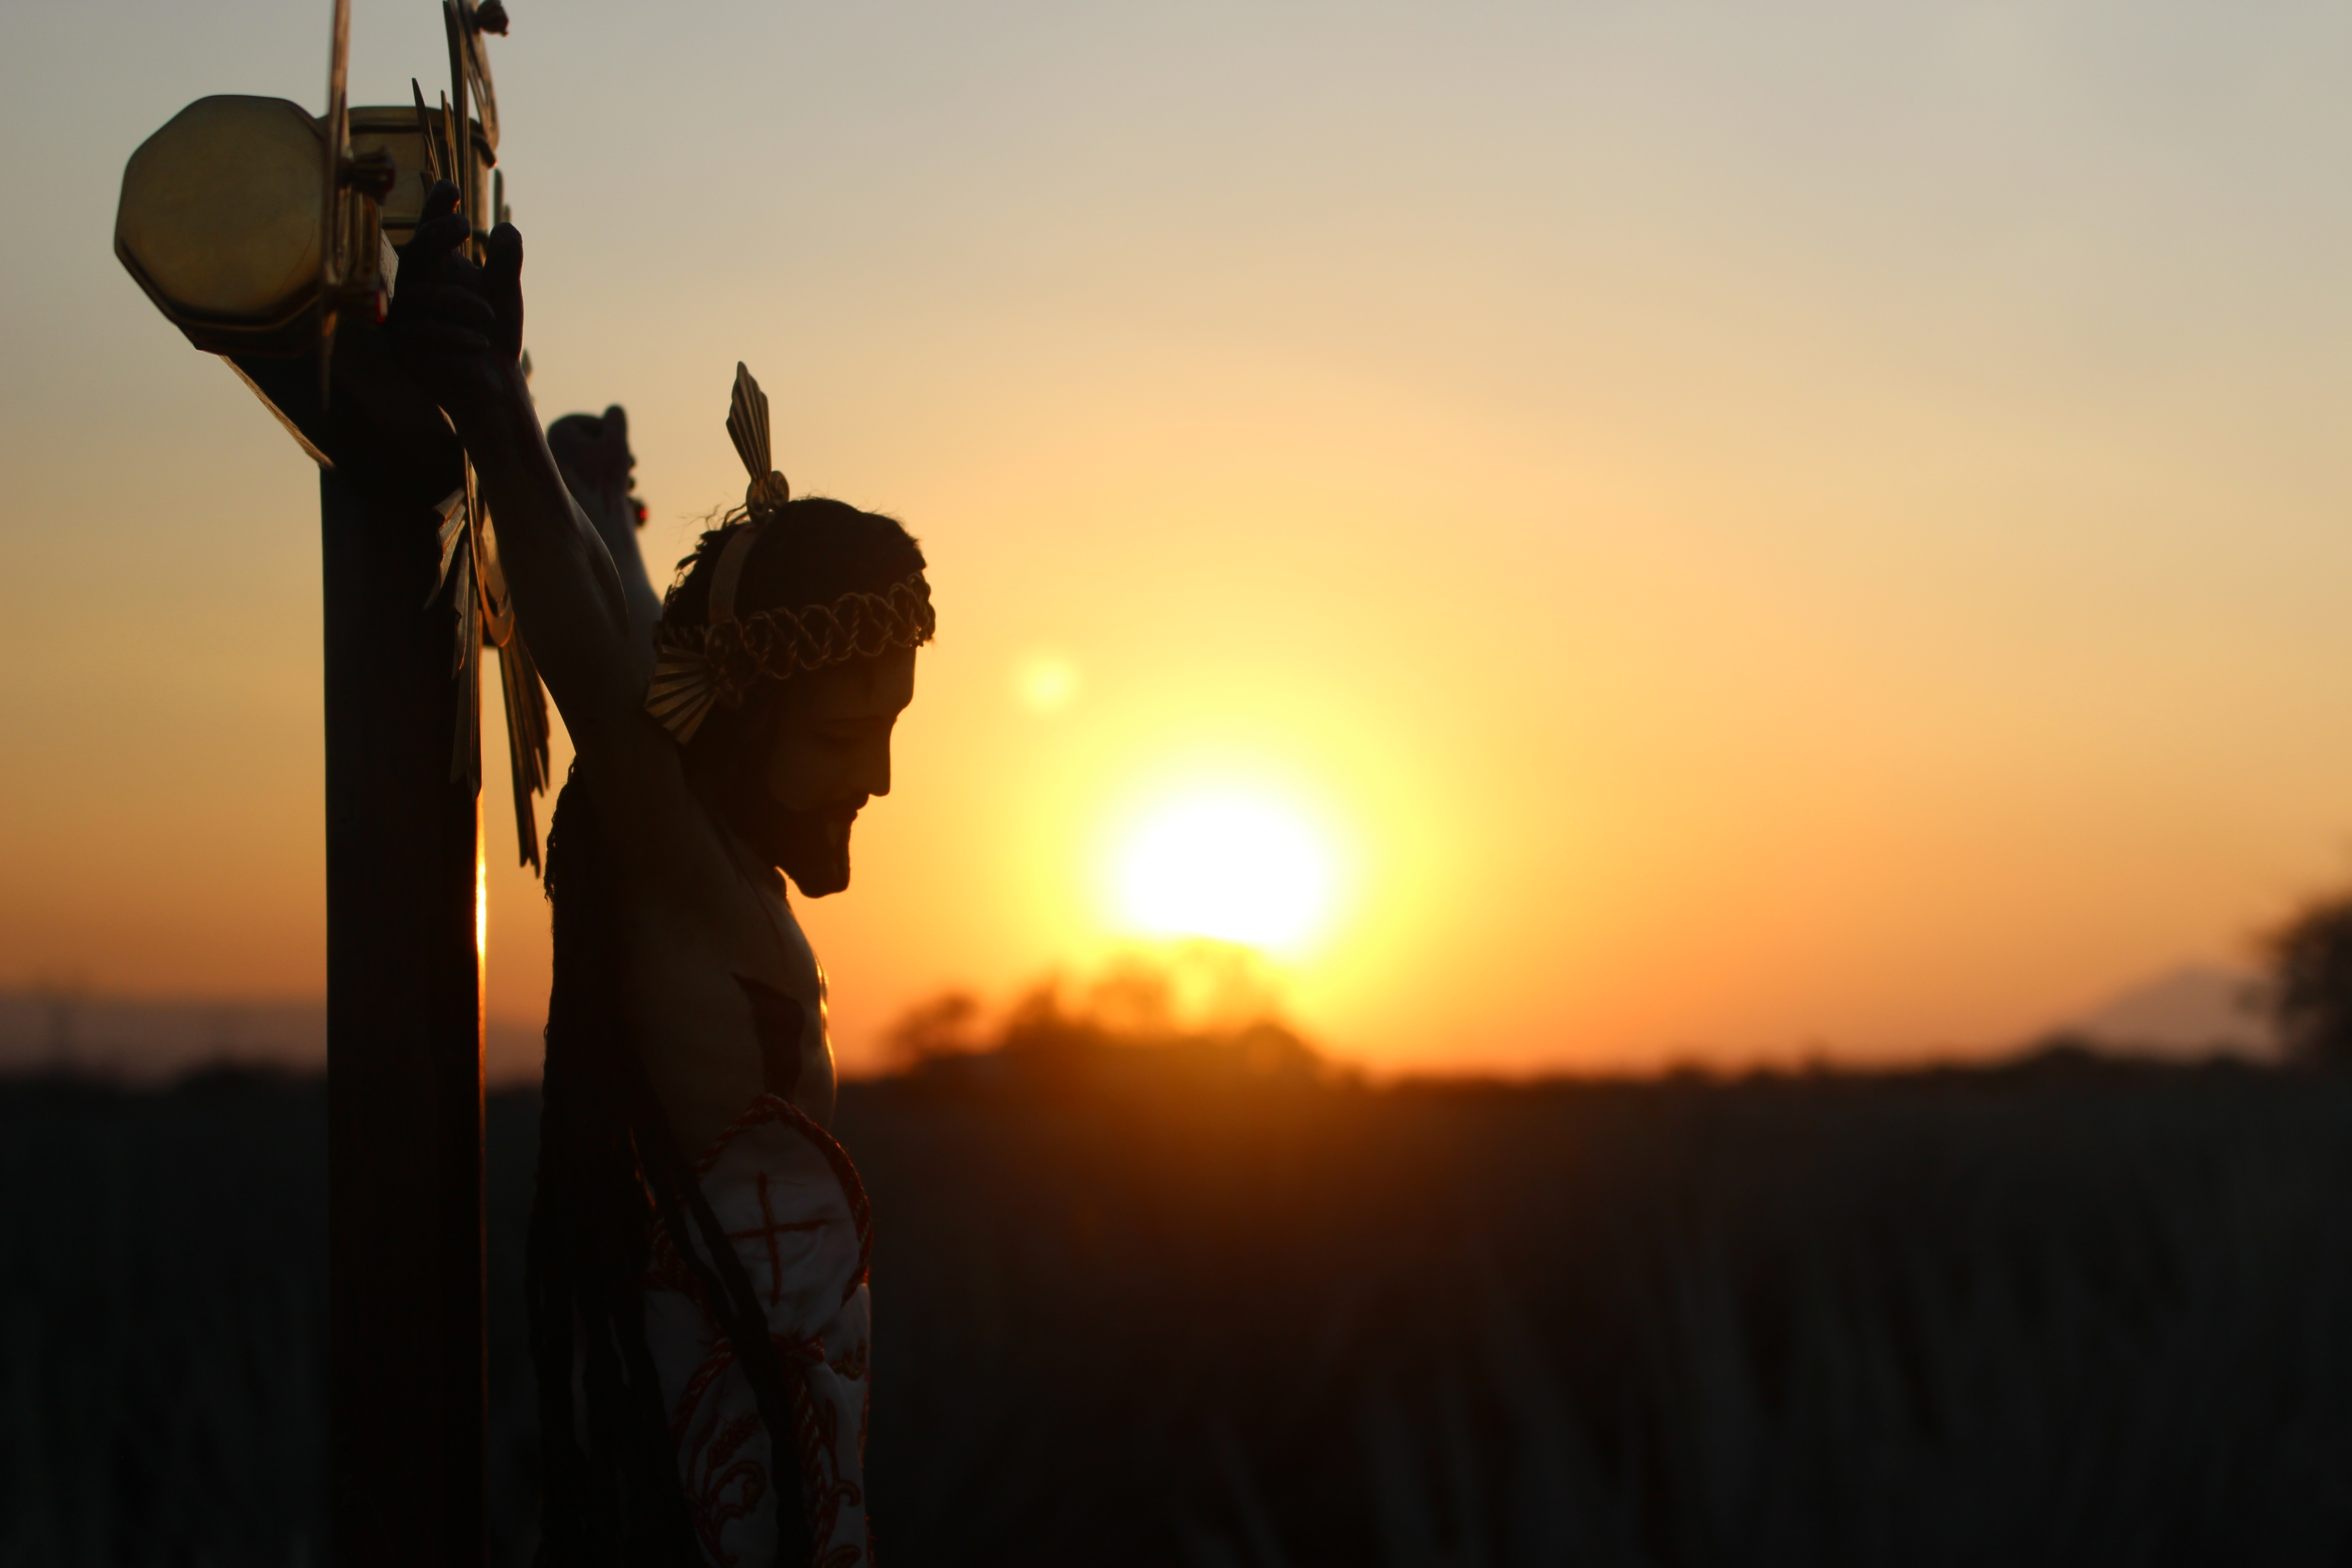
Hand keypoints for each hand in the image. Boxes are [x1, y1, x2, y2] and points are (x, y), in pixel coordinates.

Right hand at [388, 179, 524, 425]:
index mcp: (435, 269)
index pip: (429, 231)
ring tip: (490, 317)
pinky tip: (479, 343)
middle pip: (413, 253)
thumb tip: (506, 229)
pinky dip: (454, 336)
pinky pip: (421, 335)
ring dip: (459, 302)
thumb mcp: (504, 294)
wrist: (495, 387)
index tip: (451, 188)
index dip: (435, 207)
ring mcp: (403, 321)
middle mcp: (413, 289)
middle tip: (463, 225)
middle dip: (435, 234)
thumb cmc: (493, 334)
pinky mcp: (403, 353)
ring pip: (419, 296)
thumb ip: (506, 262)